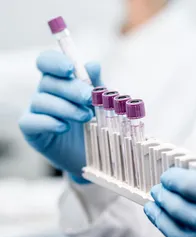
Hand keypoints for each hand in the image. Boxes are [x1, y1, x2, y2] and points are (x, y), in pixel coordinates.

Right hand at [19, 50, 102, 182]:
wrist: (92, 151)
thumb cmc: (95, 122)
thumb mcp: (99, 102)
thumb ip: (96, 84)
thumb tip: (93, 65)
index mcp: (59, 81)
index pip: (47, 62)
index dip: (55, 62)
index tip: (70, 69)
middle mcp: (45, 93)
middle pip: (48, 81)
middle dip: (70, 89)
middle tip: (89, 98)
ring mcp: (35, 112)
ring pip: (41, 101)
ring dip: (65, 107)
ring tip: (86, 117)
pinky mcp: (32, 132)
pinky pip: (31, 122)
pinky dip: (48, 123)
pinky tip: (64, 127)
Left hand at [144, 168, 195, 236]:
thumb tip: (184, 184)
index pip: (186, 184)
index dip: (171, 178)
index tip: (167, 176)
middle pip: (176, 206)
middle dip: (162, 195)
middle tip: (157, 189)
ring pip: (173, 229)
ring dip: (159, 215)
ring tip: (151, 206)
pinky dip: (169, 231)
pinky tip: (163, 222)